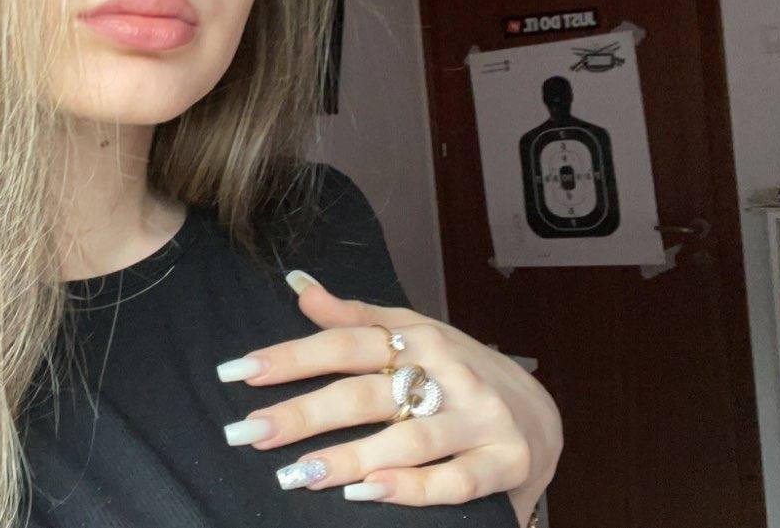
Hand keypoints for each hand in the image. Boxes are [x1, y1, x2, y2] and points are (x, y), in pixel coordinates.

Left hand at [214, 270, 561, 525]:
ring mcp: (477, 419)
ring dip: (349, 456)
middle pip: (365, 394)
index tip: (237, 372)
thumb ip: (354, 316)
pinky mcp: (504, 462)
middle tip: (246, 432)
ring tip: (296, 474)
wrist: (542, 416)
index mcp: (418, 338)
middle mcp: (448, 374)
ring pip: (407, 439)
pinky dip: (410, 488)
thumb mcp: (412, 333)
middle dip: (301, 414)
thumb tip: (298, 286)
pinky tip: (366, 494)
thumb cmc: (459, 373)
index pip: (344, 344)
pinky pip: (453, 481)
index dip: (289, 356)